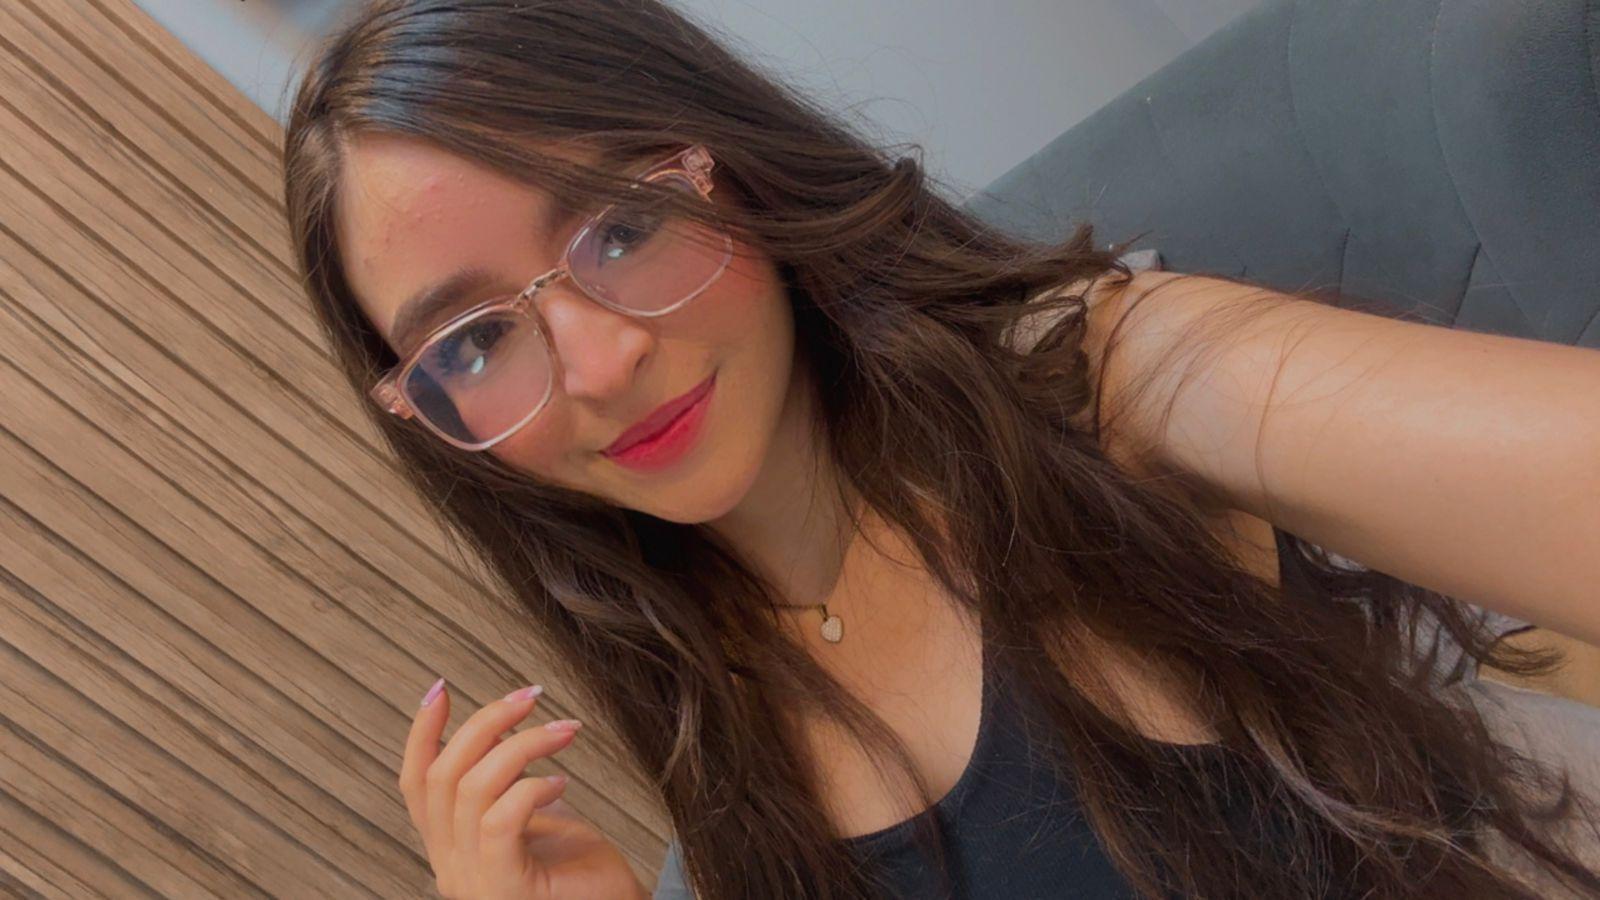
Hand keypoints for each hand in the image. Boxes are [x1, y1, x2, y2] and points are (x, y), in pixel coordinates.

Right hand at [401, 679, 645, 898]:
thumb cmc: (581, 868)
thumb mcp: (534, 812)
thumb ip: (505, 780)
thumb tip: (501, 723)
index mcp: (450, 847)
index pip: (416, 784)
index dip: (422, 733)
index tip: (441, 688)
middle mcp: (450, 868)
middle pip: (442, 777)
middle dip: (485, 722)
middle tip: (533, 695)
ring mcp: (474, 884)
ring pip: (472, 790)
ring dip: (521, 744)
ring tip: (564, 731)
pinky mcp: (506, 891)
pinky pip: (499, 822)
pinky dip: (529, 788)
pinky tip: (560, 782)